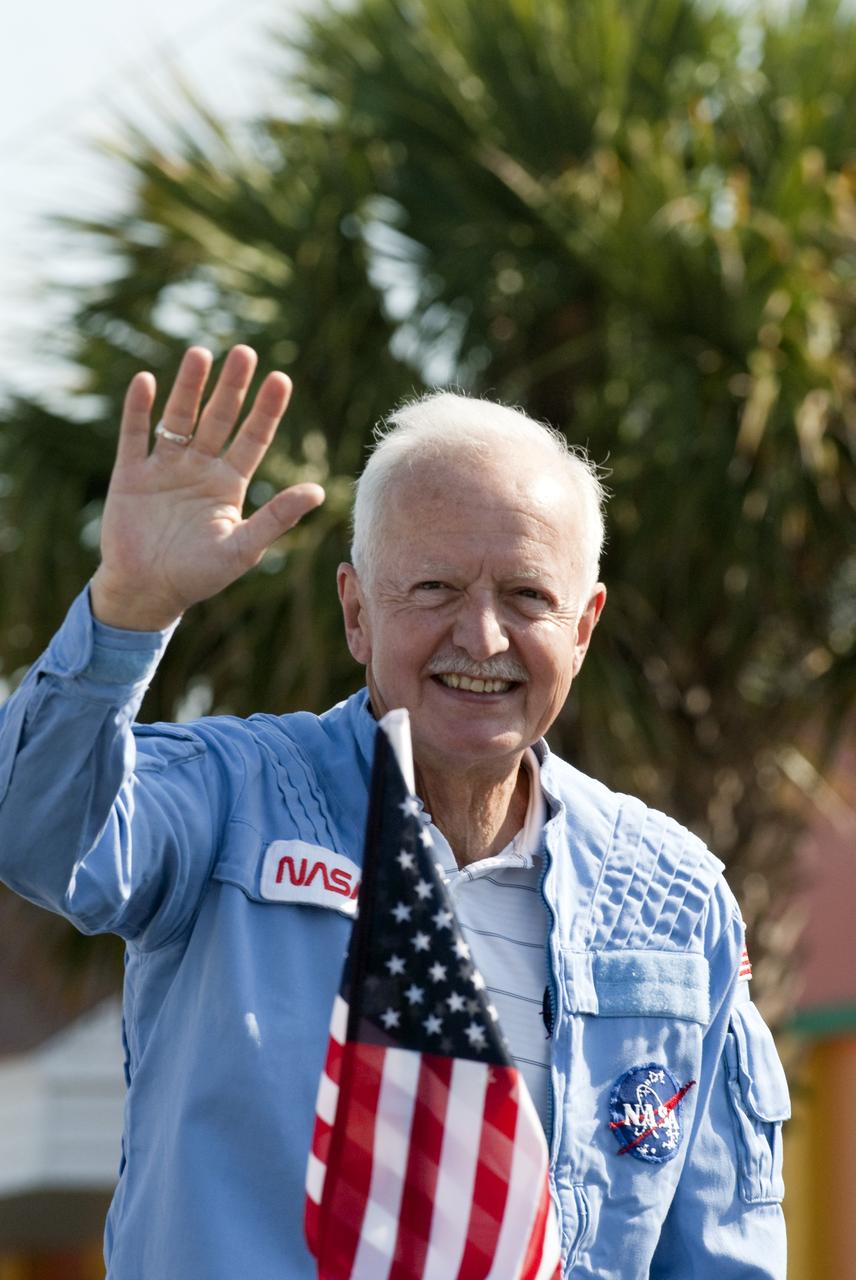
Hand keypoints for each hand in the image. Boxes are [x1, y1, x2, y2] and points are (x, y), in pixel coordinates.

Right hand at [90, 345, 324, 629]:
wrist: (147, 592)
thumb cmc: (199, 575)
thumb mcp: (243, 547)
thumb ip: (278, 517)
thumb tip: (320, 492)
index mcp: (229, 484)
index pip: (253, 438)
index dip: (266, 410)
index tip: (281, 379)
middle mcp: (199, 468)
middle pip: (218, 418)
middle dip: (231, 387)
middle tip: (245, 352)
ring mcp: (165, 469)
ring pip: (179, 419)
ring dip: (189, 388)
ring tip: (200, 353)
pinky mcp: (131, 476)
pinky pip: (135, 436)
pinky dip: (139, 410)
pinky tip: (147, 381)